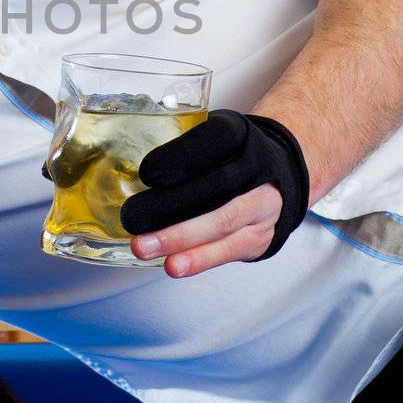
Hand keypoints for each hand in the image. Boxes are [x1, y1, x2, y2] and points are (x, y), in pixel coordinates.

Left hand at [119, 110, 309, 277]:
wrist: (276, 182)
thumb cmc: (229, 160)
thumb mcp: (212, 140)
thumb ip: (182, 150)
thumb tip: (125, 167)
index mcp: (241, 137)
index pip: (215, 141)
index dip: (181, 158)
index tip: (147, 173)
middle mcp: (258, 171)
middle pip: (217, 188)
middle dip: (172, 207)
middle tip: (133, 218)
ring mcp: (263, 206)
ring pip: (222, 224)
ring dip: (180, 240)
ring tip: (145, 248)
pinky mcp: (259, 238)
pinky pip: (228, 251)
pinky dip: (199, 260)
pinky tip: (174, 265)